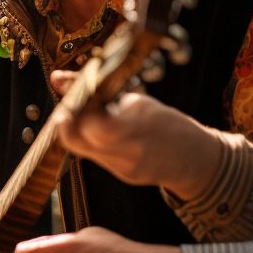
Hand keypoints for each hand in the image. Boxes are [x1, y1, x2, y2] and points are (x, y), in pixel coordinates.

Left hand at [51, 70, 222, 200]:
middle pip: (81, 140)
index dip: (74, 113)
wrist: (196, 160)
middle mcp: (131, 147)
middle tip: (67, 110)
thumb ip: (97, 91)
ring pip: (84, 149)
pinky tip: (100, 133)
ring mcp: (126, 166)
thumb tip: (56, 77)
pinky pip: (98, 157)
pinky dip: (93, 142)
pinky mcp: (124, 175)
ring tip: (83, 118)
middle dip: (68, 124)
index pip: (95, 123)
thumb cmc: (168, 124)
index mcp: (140, 122)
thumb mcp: (140, 100)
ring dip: (77, 132)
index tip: (67, 102)